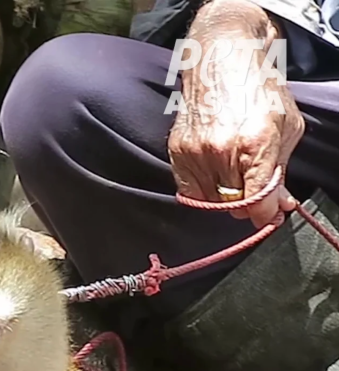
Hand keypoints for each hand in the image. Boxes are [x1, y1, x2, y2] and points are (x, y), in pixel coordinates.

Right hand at [168, 49, 304, 227]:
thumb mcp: (286, 128)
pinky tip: (214, 174)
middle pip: (233, 204)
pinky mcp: (177, 151)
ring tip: (233, 177)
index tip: (267, 215)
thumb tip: (280, 204)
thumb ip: (281, 169)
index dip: (264, 214)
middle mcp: (222, 151)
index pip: (257, 201)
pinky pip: (188, 190)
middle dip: (247, 203)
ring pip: (210, 200)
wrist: (221, 61)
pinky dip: (202, 190)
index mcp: (255, 143)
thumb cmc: (258, 90)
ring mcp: (195, 152)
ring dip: (223, 196)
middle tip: (254, 191)